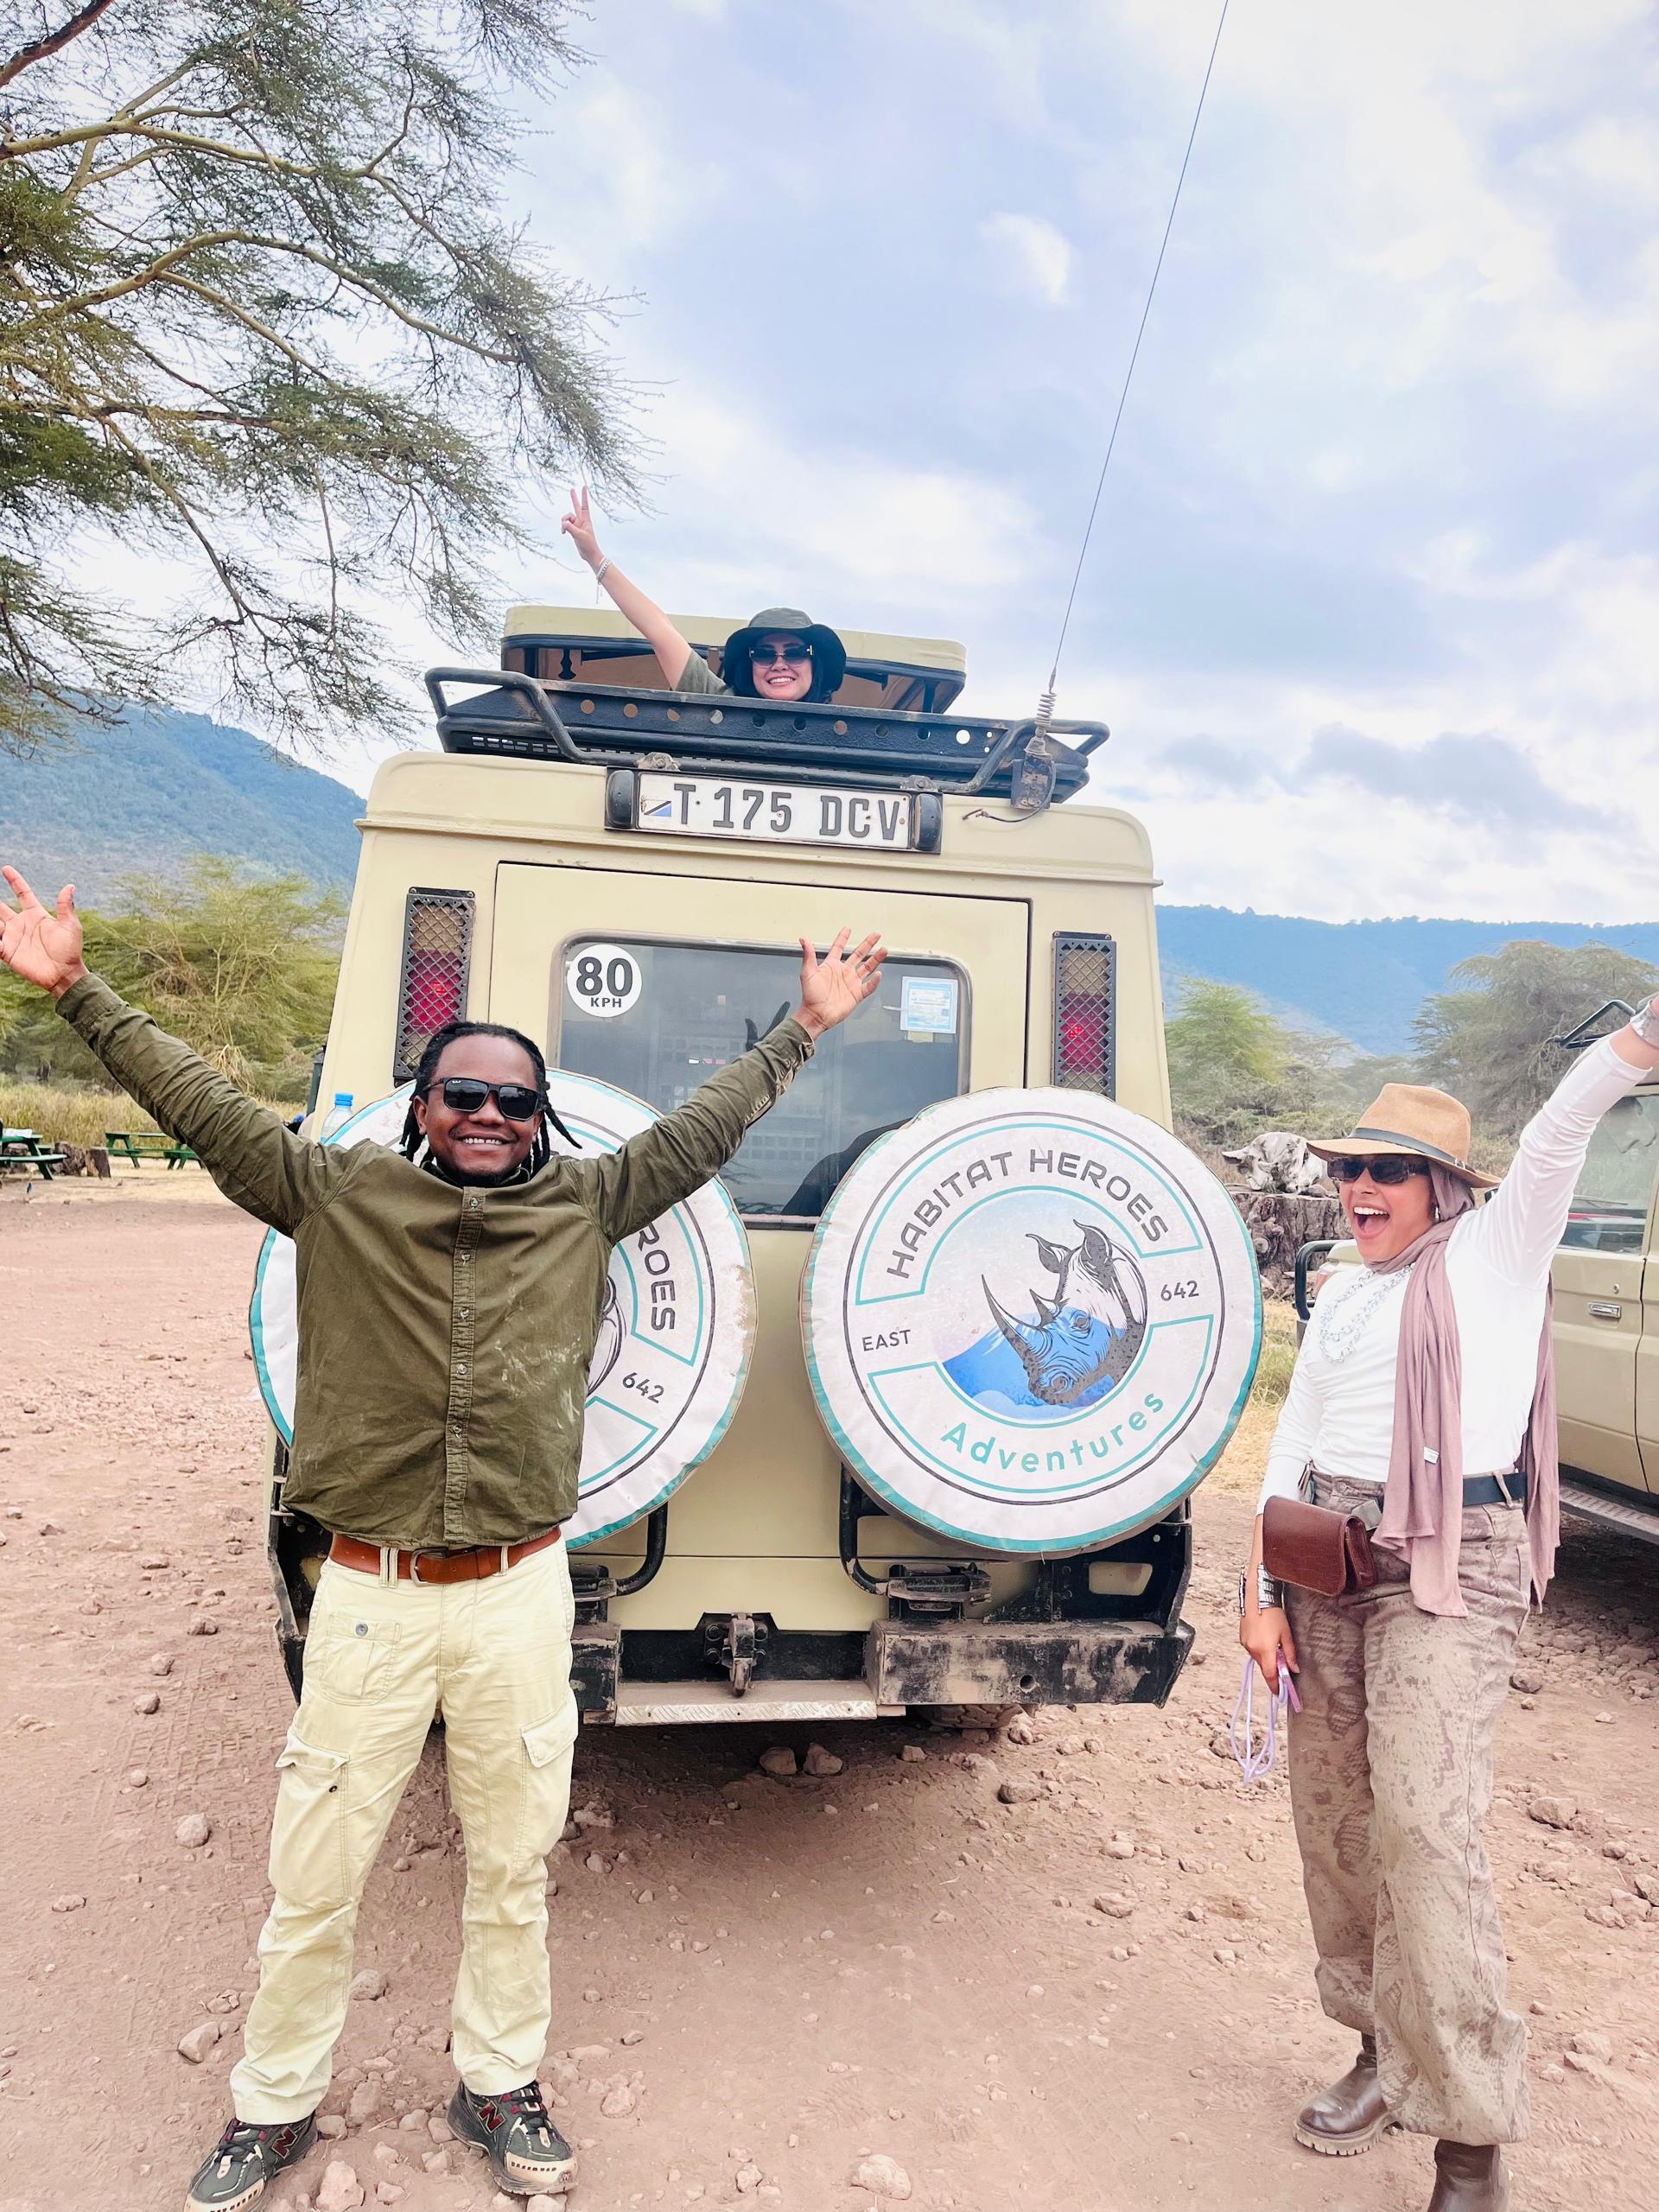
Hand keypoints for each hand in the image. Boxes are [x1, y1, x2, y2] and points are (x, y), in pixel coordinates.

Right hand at [1, 867, 85, 997]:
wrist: (64, 974)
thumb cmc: (69, 950)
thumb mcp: (70, 926)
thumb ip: (66, 907)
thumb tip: (70, 886)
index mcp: (36, 914)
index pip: (22, 893)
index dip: (14, 881)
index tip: (6, 869)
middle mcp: (21, 923)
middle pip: (1, 907)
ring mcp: (13, 937)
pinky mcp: (8, 952)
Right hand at [561, 484, 602, 569]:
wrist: (590, 554)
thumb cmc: (588, 545)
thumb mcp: (579, 535)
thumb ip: (570, 528)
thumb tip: (563, 523)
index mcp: (586, 520)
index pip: (584, 505)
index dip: (584, 496)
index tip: (584, 486)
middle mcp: (581, 521)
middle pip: (576, 506)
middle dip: (574, 498)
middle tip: (571, 489)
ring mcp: (577, 525)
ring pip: (567, 518)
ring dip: (563, 523)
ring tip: (563, 531)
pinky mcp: (573, 530)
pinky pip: (565, 525)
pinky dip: (563, 528)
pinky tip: (563, 533)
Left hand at [793, 927, 884, 1038]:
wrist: (816, 1014)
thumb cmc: (810, 995)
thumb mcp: (808, 973)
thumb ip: (809, 955)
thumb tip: (803, 939)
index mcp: (831, 966)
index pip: (839, 948)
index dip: (843, 938)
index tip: (848, 929)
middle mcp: (843, 972)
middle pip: (859, 954)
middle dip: (868, 944)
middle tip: (876, 934)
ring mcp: (851, 983)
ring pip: (867, 968)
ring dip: (876, 959)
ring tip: (884, 950)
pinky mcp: (856, 995)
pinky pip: (868, 986)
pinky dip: (875, 981)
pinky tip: (879, 974)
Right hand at [1239, 1600, 1296, 1695]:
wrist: (1257, 1597)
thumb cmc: (1273, 1613)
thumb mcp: (1286, 1634)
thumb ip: (1290, 1654)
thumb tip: (1293, 1668)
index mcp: (1265, 1650)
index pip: (1270, 1675)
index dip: (1275, 1685)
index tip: (1279, 1692)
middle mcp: (1253, 1649)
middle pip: (1264, 1667)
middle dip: (1273, 1669)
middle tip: (1283, 1667)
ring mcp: (1246, 1644)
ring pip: (1258, 1659)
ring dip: (1266, 1658)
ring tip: (1274, 1646)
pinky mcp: (1242, 1638)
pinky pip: (1252, 1650)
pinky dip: (1260, 1650)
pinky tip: (1265, 1639)